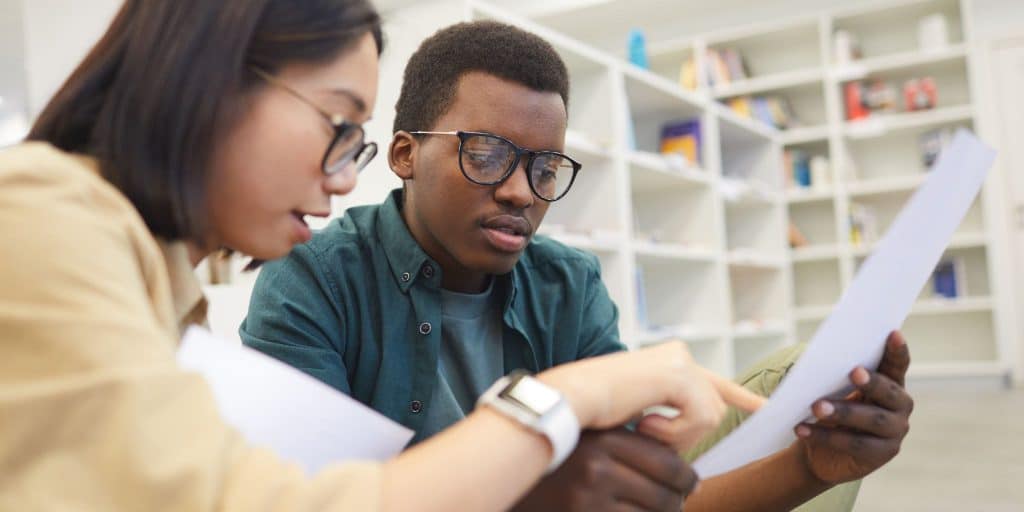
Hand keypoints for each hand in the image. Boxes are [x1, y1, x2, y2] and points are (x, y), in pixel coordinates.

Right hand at [510, 428, 697, 511]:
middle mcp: (597, 469)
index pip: (667, 463)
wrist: (512, 484)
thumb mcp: (590, 438)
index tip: (689, 483)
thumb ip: (628, 441)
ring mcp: (588, 501)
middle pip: (664, 495)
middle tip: (676, 502)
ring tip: (660, 511)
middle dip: (677, 503)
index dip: (686, 477)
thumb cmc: (559, 460)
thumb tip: (681, 462)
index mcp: (603, 439)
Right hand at [538, 341, 764, 450]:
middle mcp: (678, 356)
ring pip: (710, 415)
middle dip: (689, 434)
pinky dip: (675, 431)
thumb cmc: (594, 413)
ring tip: (645, 428)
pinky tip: (646, 423)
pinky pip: (700, 417)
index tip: (765, 409)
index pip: (714, 381)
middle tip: (651, 435)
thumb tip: (694, 439)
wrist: (571, 401)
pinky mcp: (678, 373)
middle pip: (714, 408)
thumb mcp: (638, 416)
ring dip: (679, 435)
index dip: (741, 396)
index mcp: (668, 363)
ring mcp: (680, 361)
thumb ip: (668, 418)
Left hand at [792, 331, 913, 484]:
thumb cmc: (830, 408)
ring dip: (843, 411)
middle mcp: (900, 406)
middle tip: (853, 372)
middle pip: (889, 392)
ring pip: (871, 419)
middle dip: (872, 382)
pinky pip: (854, 444)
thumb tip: (811, 363)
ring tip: (816, 406)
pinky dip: (826, 436)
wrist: (821, 450)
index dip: (897, 350)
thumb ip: (829, 374)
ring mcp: (894, 431)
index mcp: (890, 382)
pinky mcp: (881, 454)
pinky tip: (801, 428)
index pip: (897, 364)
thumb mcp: (829, 388)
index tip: (892, 333)